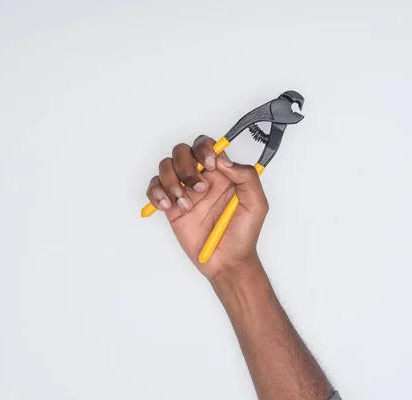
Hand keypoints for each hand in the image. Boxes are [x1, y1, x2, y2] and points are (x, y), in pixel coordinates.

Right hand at [146, 135, 268, 279]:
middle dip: (187, 166)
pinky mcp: (171, 206)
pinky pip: (154, 188)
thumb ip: (246, 177)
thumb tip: (223, 160)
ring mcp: (185, 191)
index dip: (204, 149)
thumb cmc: (244, 235)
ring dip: (172, 182)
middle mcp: (202, 178)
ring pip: (165, 166)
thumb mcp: (257, 204)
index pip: (207, 146)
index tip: (210, 166)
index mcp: (223, 174)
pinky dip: (157, 194)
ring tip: (185, 205)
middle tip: (200, 189)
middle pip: (182, 151)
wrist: (228, 262)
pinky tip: (170, 207)